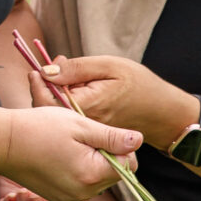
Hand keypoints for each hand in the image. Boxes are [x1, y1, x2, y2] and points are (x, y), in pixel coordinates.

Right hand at [0, 105, 139, 200]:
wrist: (4, 143)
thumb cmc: (40, 128)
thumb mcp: (80, 126)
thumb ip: (112, 137)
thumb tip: (139, 140)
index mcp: (91, 175)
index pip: (129, 165)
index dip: (120, 146)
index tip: (100, 133)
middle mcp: (83, 193)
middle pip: (114, 175)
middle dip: (106, 156)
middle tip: (82, 137)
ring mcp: (70, 199)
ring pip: (98, 180)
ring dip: (92, 163)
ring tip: (69, 146)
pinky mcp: (59, 198)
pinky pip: (82, 185)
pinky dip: (78, 170)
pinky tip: (61, 156)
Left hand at [36, 55, 198, 151]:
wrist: (162, 113)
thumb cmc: (139, 85)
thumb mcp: (109, 66)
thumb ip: (77, 69)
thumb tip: (46, 71)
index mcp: (85, 106)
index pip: (47, 98)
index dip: (38, 81)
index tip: (39, 67)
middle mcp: (82, 124)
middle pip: (47, 108)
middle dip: (43, 87)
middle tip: (51, 67)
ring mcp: (85, 133)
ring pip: (56, 114)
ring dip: (53, 94)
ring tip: (64, 75)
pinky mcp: (89, 135)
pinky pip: (68, 120)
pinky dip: (64, 104)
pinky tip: (72, 90)